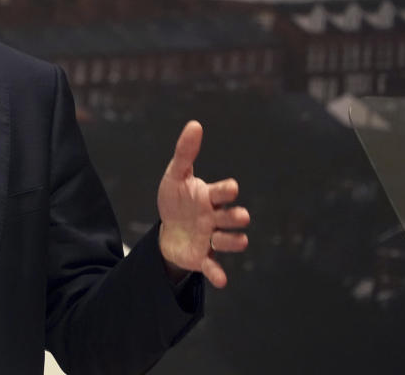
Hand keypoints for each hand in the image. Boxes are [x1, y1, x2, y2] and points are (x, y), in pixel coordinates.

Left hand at [157, 120, 248, 287]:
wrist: (169, 229)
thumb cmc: (176, 199)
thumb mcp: (175, 176)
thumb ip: (185, 152)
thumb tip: (195, 124)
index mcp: (209, 197)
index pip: (224, 193)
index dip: (227, 191)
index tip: (229, 188)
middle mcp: (215, 218)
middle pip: (234, 218)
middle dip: (236, 217)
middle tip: (235, 216)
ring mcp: (211, 239)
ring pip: (231, 242)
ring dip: (232, 242)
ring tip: (227, 239)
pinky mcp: (203, 257)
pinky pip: (214, 267)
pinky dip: (218, 274)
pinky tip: (222, 280)